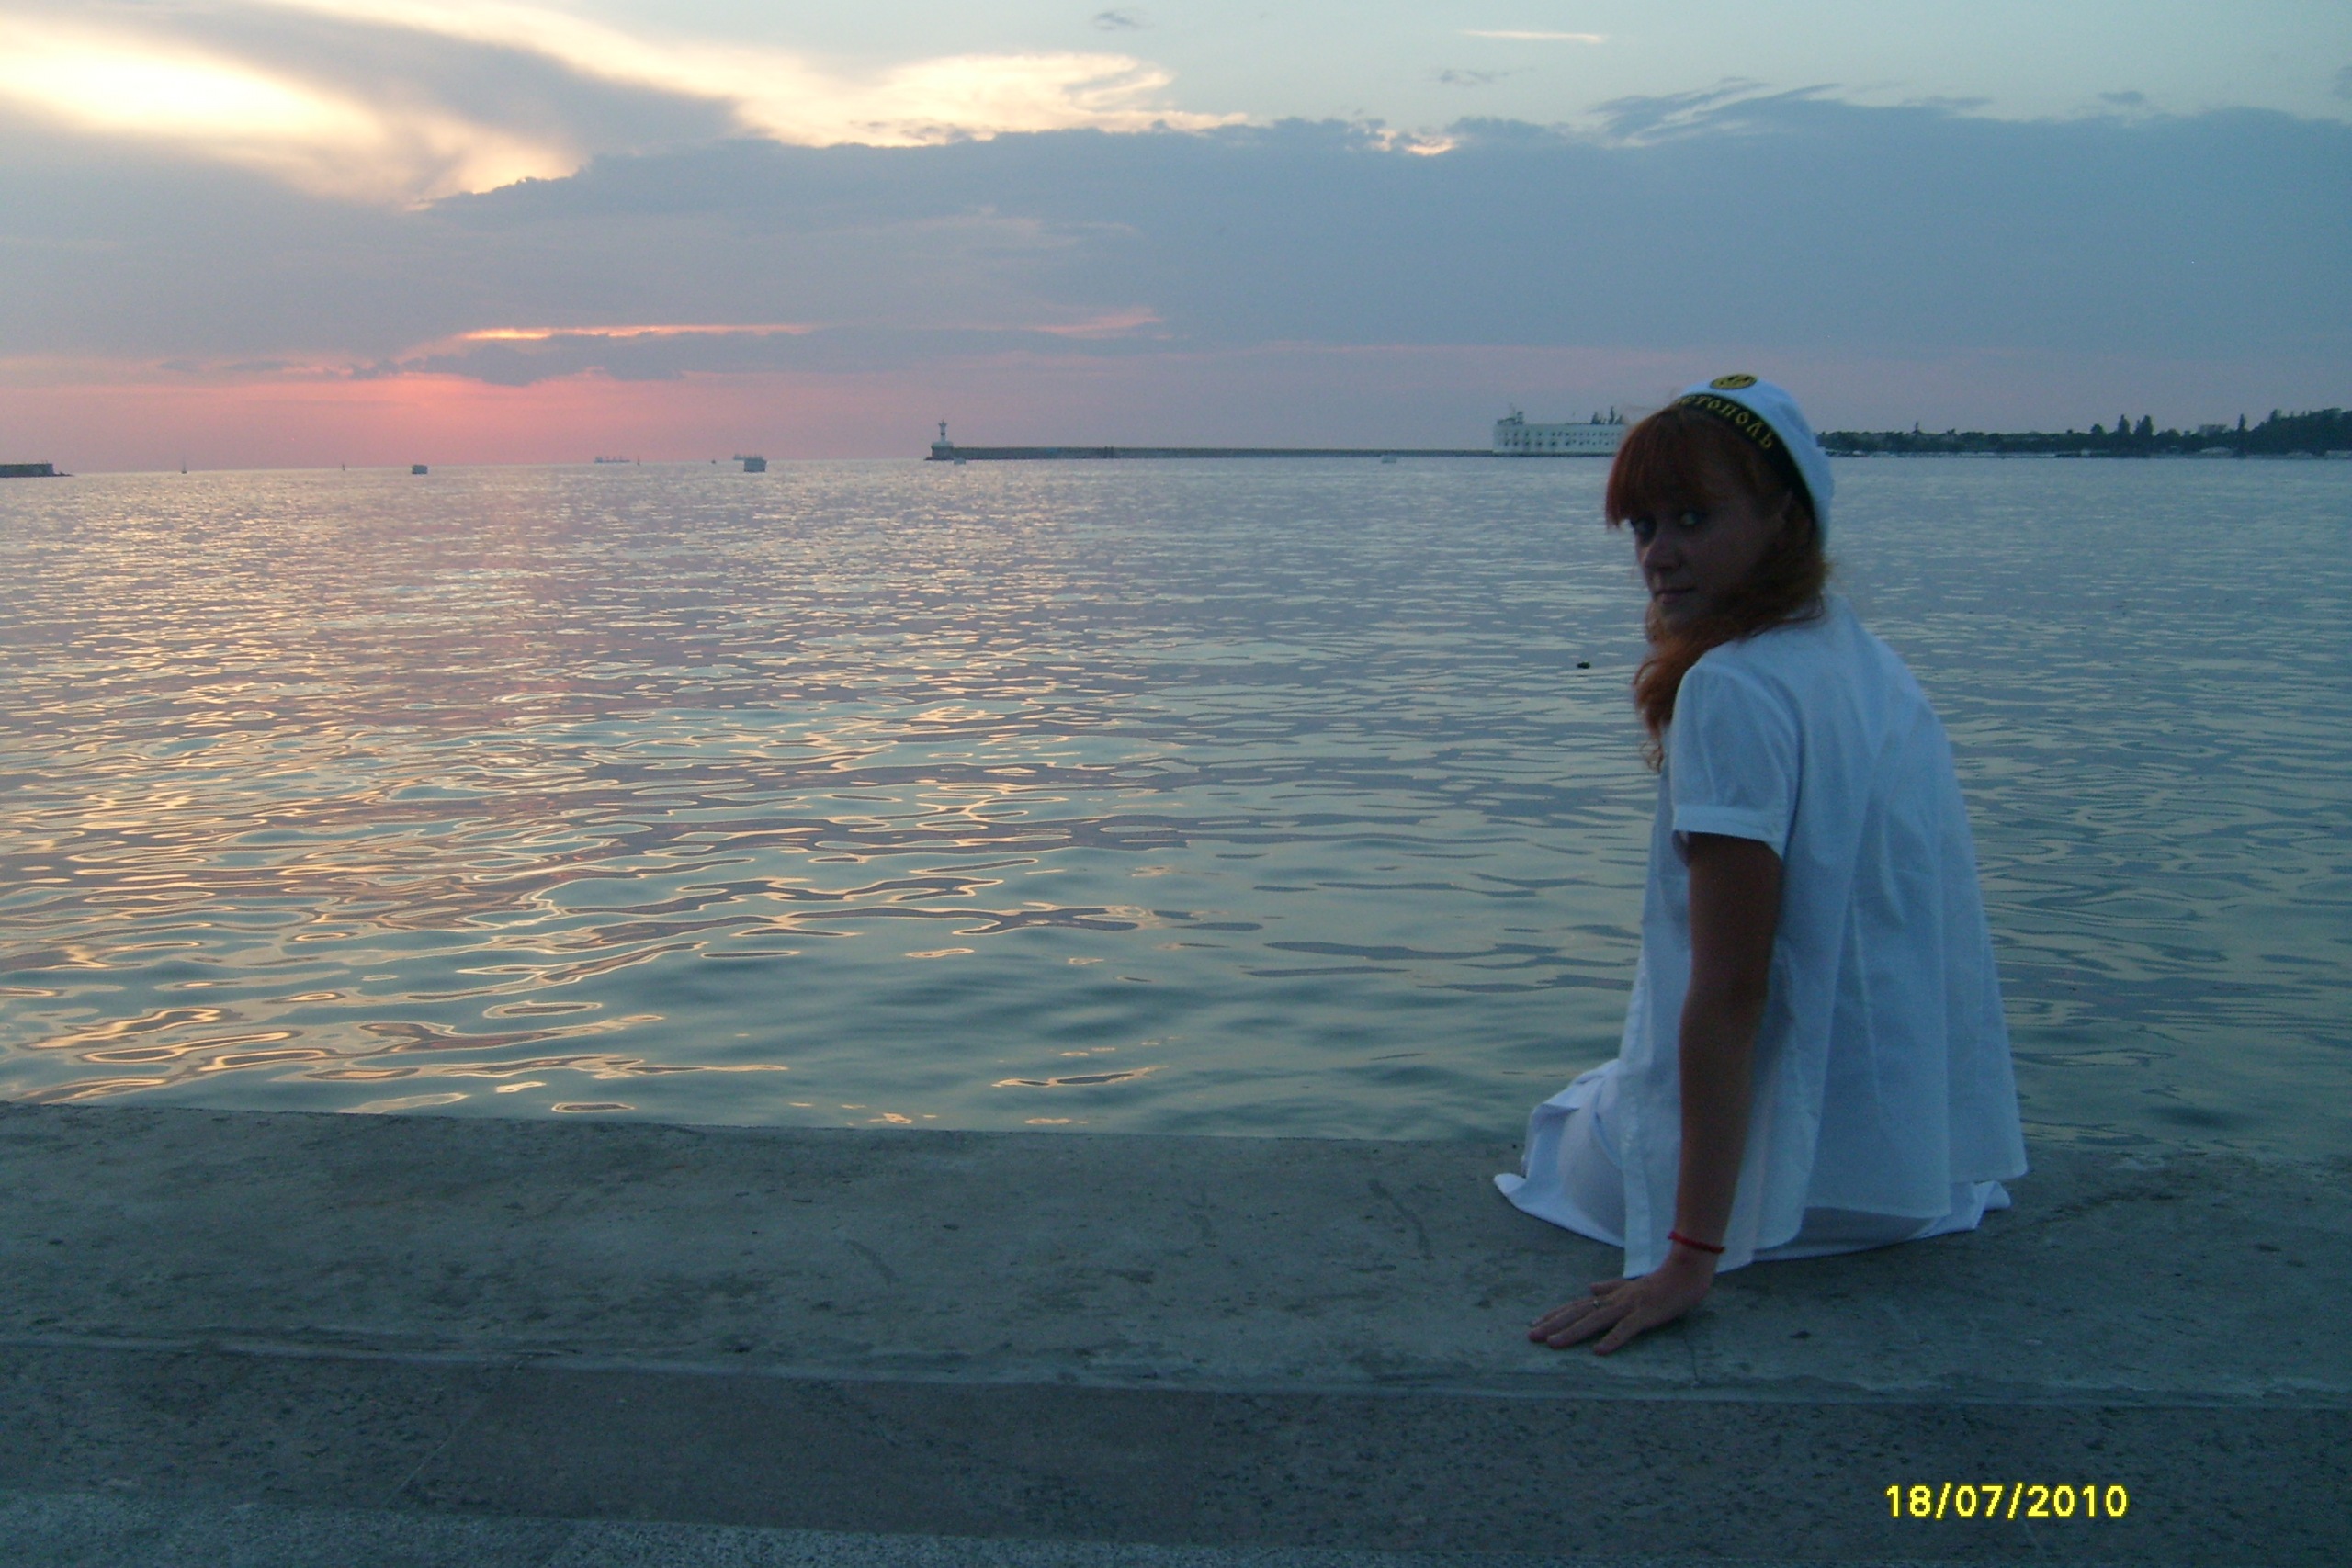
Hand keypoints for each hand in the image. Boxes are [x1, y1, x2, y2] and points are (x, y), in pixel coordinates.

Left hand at [1527, 1247, 1716, 1353]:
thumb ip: (1609, 1287)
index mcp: (1610, 1295)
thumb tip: (1589, 1288)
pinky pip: (1627, 1329)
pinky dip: (1612, 1339)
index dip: (1555, 1315)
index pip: (1577, 1305)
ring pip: (1595, 1320)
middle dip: (1554, 1325)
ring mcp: (1629, 1306)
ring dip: (1573, 1332)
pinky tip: (1599, 1351)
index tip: (1535, 1324)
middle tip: (1531, 1337)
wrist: (1686, 1273)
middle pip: (1578, 1313)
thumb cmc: (1660, 1283)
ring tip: (1553, 1344)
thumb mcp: (1630, 1285)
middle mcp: (1614, 1299)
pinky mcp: (1646, 1314)